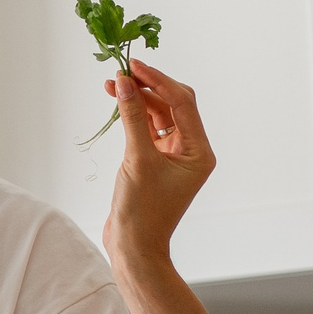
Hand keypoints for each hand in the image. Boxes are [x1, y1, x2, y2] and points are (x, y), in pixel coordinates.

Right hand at [100, 60, 214, 271]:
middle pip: (173, 104)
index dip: (158, 80)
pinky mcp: (155, 160)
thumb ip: (132, 118)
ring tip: (113, 83)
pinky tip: (117, 101)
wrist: (133, 247)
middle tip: (123, 71)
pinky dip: (133, 115)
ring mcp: (173, 155)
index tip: (134, 66)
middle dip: (149, 86)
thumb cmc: (142, 210)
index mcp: (199, 151)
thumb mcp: (137, 159)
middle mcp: (191, 150)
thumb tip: (125, 83)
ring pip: (158, 115)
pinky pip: (147, 128)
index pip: (182, 103)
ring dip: (138, 99)